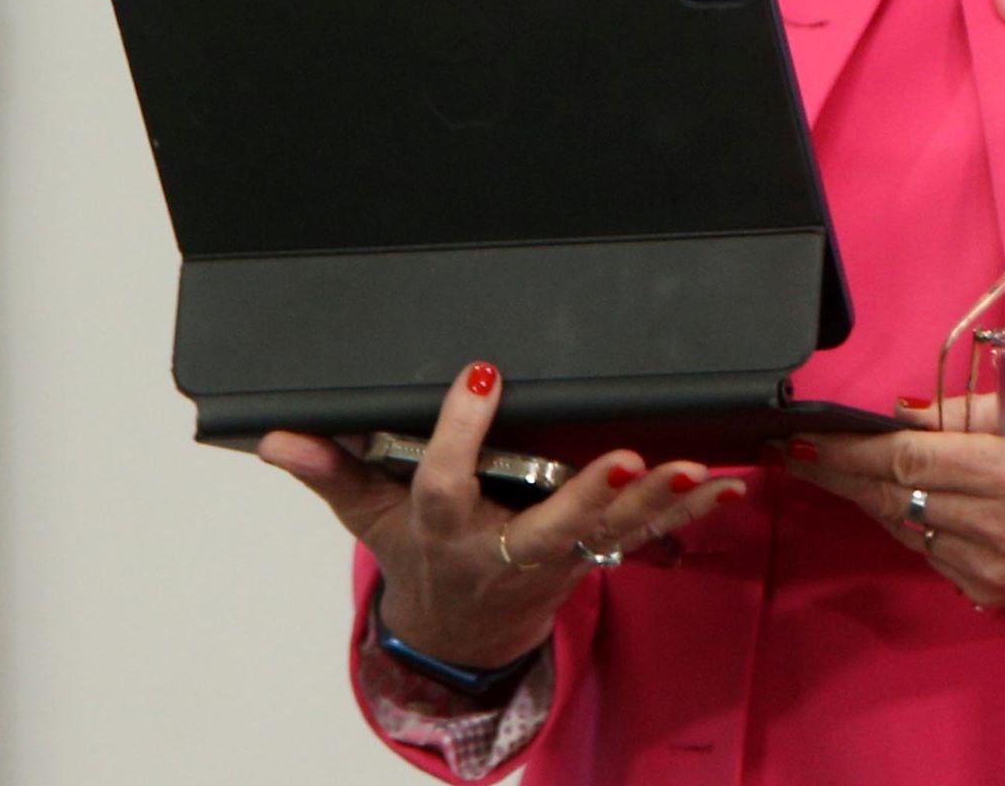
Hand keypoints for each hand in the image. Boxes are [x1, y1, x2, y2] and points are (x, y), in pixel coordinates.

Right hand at [257, 362, 745, 668]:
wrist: (461, 630)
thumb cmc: (420, 555)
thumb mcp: (370, 517)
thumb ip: (330, 473)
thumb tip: (275, 437)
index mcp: (445, 530)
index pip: (445, 483)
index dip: (461, 433)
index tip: (483, 375)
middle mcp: (505, 549)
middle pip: (549, 526)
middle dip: (588, 495)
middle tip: (624, 456)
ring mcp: (557, 558)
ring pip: (611, 532)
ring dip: (656, 502)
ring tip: (694, 468)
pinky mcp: (596, 557)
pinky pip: (649, 536)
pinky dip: (691, 512)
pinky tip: (729, 483)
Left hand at [791, 385, 1004, 611]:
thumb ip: (979, 410)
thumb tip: (910, 412)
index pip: (907, 457)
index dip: (849, 447)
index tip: (807, 434)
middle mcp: (995, 528)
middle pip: (890, 496)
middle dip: (836, 472)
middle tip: (792, 452)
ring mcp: (990, 569)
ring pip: (902, 527)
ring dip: (866, 498)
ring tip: (832, 469)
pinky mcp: (991, 592)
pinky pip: (930, 553)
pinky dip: (909, 522)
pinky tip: (898, 499)